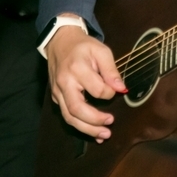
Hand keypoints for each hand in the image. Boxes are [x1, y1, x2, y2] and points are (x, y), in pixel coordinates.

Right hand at [46, 19, 127, 141]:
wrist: (60, 41)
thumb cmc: (83, 46)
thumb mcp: (101, 50)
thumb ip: (111, 70)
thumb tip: (122, 89)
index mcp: (77, 69)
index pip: (96, 89)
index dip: (109, 93)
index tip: (116, 90)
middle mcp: (64, 83)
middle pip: (77, 109)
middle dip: (95, 121)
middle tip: (110, 125)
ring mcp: (57, 92)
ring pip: (69, 117)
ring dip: (87, 129)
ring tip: (104, 135)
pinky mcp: (55, 97)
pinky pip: (66, 115)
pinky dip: (79, 126)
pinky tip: (92, 131)